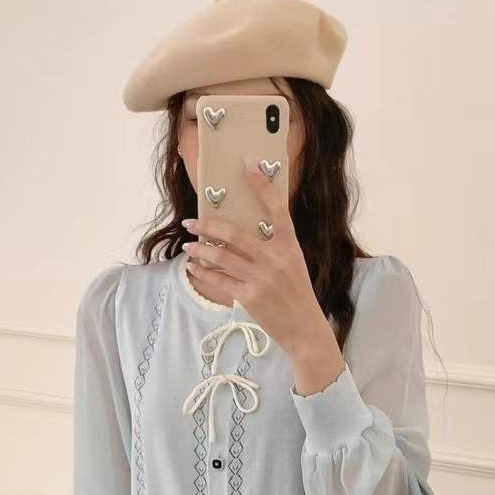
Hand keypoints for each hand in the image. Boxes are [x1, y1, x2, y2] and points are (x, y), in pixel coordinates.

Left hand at [182, 154, 335, 359]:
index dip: (262, 185)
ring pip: (222, 257)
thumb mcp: (293, 263)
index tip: (248, 166)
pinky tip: (194, 268)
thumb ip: (274, 246)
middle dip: (208, 226)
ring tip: (189, 247)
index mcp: (290, 245)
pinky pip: (219, 280)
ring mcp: (262, 278)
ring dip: (200, 250)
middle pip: (234, 234)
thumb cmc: (296, 293)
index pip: (277, 208)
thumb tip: (240, 233)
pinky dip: (203, 273)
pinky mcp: (250, 297)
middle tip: (191, 222)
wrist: (305, 328)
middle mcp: (276, 258)